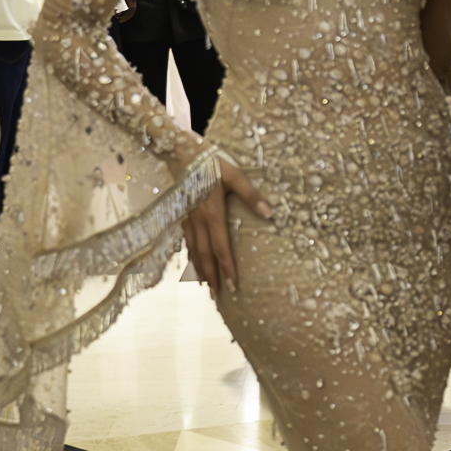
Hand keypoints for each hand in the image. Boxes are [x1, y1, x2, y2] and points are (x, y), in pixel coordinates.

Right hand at [182, 155, 274, 296]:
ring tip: (206, 288)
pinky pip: (186, 242)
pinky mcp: (181, 216)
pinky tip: (194, 265)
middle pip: (205, 256)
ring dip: (200, 271)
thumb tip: (270, 213)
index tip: (233, 286)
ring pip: (193, 251)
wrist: (180, 153)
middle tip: (218, 297)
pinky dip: (191, 257)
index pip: (221, 248)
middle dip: (212, 278)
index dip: (227, 268)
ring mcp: (187, 220)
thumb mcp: (234, 175)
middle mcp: (198, 221)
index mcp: (212, 214)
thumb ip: (251, 195)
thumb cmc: (211, 163)